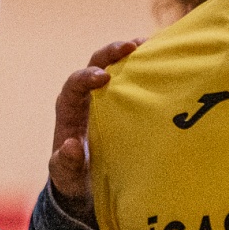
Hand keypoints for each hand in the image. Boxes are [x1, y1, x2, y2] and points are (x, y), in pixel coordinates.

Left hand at [48, 39, 140, 211]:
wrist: (85, 185)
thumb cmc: (73, 178)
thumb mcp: (67, 175)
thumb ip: (66, 163)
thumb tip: (71, 146)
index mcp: (69, 111)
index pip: (73, 85)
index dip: (86, 77)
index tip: (103, 76)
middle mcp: (84, 97)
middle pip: (94, 63)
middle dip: (111, 53)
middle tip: (132, 46)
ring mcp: (104, 96)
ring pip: (114, 65)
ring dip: (131, 53)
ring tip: (153, 45)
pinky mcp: (120, 101)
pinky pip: (130, 77)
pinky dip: (143, 66)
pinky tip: (162, 60)